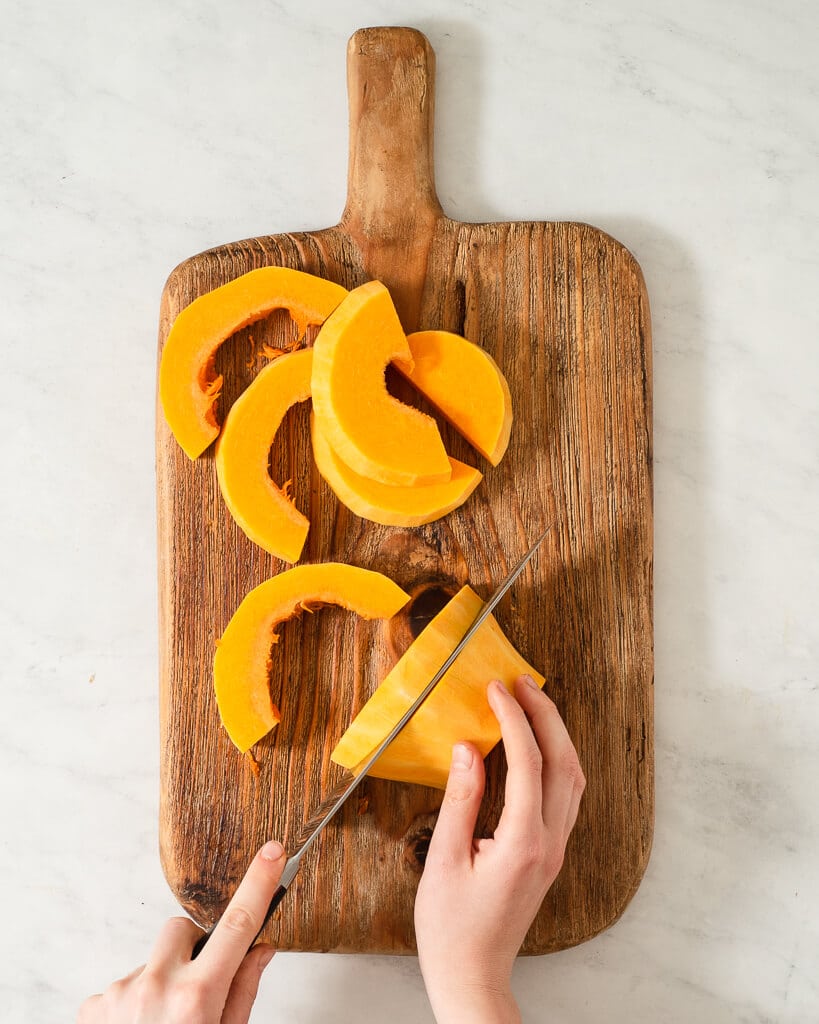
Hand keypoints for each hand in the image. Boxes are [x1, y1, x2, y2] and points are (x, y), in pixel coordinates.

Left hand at [78, 840, 286, 1022]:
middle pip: (183, 930)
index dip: (259, 883)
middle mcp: (157, 985)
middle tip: (200, 987)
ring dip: (162, 982)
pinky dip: (133, 1004)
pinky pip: (122, 987)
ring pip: (152, 962)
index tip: (273, 852)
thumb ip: (243, 992)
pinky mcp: (93, 1006)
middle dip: (195, 947)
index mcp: (198, 997)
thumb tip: (261, 949)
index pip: (238, 924)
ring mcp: (120, 993)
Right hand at [415, 675, 584, 1023]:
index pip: (527, 763)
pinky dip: (555, 760)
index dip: (512, 719)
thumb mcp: (443, 860)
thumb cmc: (451, 928)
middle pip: (563, 763)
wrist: (473, 975)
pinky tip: (536, 748)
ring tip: (531, 703)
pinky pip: (565, 796)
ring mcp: (555, 850)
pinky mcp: (551, 855)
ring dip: (556, 735)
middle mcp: (549, 843)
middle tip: (522, 682)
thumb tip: (468, 749)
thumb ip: (459, 799)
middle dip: (545, 715)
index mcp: (523, 843)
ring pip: (572, 778)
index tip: (495, 690)